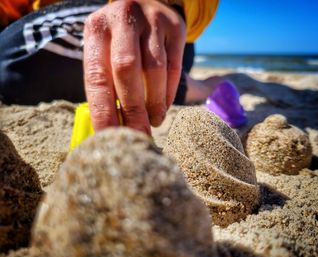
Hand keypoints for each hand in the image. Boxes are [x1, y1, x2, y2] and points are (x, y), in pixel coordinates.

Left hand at [83, 0, 185, 134]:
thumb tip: (111, 127)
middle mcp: (122, 18)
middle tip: (139, 135)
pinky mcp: (175, 26)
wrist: (146, 4)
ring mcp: (152, 19)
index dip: (103, 111)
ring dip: (154, 103)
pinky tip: (164, 105)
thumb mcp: (104, 51)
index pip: (96, 77)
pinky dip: (169, 92)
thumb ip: (106, 82)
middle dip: (133, 111)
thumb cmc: (120, 41)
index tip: (110, 137)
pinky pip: (175, 66)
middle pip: (127, 71)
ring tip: (154, 121)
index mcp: (96, 30)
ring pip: (155, 70)